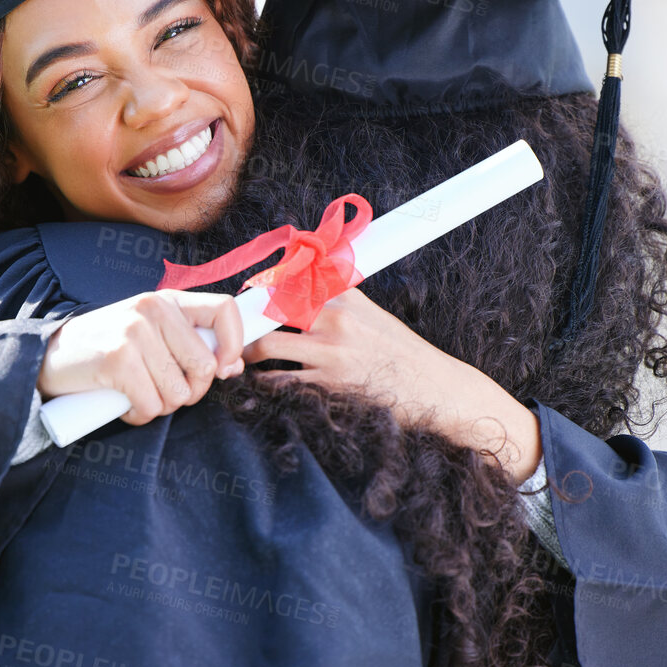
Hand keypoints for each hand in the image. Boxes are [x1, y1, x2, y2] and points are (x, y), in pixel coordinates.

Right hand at [37, 290, 245, 426]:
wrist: (45, 357)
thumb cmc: (104, 350)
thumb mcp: (150, 335)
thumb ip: (190, 344)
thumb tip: (233, 367)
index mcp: (167, 300)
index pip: (224, 310)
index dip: (235, 344)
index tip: (224, 370)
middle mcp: (153, 308)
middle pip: (205, 367)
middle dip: (190, 392)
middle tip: (163, 393)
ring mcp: (135, 332)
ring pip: (178, 392)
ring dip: (160, 407)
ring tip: (137, 394)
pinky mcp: (118, 359)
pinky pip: (151, 406)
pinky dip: (138, 415)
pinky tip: (122, 404)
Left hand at [241, 287, 542, 484]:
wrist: (435, 389)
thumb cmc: (401, 352)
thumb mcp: (374, 314)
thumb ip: (339, 297)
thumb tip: (306, 277)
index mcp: (345, 297)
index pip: (288, 280)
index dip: (260, 288)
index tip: (244, 296)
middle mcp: (336, 320)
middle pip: (270, 309)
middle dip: (245, 319)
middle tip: (231, 328)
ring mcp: (330, 354)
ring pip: (267, 346)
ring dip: (248, 352)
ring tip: (241, 354)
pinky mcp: (328, 386)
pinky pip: (280, 382)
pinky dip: (265, 381)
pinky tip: (261, 380)